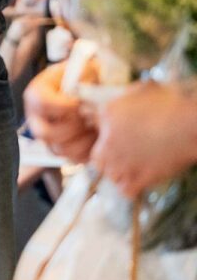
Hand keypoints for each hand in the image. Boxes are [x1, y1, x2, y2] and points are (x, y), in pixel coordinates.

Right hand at [24, 61, 98, 162]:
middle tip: (89, 117)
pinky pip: (74, 159)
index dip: (62, 105)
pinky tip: (98, 137)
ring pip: (59, 149)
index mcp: (37, 94)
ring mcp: (49, 137)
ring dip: (83, 140)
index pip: (40, 103)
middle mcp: (37, 118)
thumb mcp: (85, 68)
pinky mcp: (64, 149)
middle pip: (44, 132)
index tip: (80, 102)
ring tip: (97, 127)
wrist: (96, 87)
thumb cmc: (88, 77)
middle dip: (72, 127)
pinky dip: (89, 151)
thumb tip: (87, 88)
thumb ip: (84, 76)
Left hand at [90, 81, 196, 196]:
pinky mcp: (140, 179)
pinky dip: (130, 188)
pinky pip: (126, 190)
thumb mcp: (141, 89)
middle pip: (97, 159)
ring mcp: (123, 162)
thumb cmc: (170, 101)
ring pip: (110, 175)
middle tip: (125, 155)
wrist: (189, 123)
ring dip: (119, 173)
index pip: (92, 126)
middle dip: (107, 158)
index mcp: (106, 115)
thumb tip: (113, 102)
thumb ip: (123, 96)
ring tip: (134, 167)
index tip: (118, 136)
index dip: (105, 134)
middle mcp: (108, 141)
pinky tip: (140, 179)